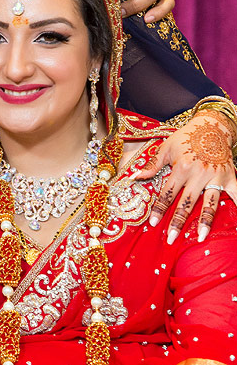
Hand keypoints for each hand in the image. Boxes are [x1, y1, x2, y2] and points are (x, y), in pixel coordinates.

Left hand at [137, 113, 236, 242]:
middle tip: (171, 238)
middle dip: (178, 222)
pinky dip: (238, 208)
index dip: (160, 209)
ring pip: (210, 204)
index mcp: (181, 167)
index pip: (168, 193)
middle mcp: (199, 174)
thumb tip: (135, 177)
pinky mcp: (229, 177)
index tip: (154, 224)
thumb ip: (152, 165)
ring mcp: (215, 177)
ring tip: (200, 237)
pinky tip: (236, 225)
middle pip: (186, 203)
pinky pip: (236, 195)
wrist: (212, 126)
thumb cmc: (186, 137)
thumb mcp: (166, 148)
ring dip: (204, 222)